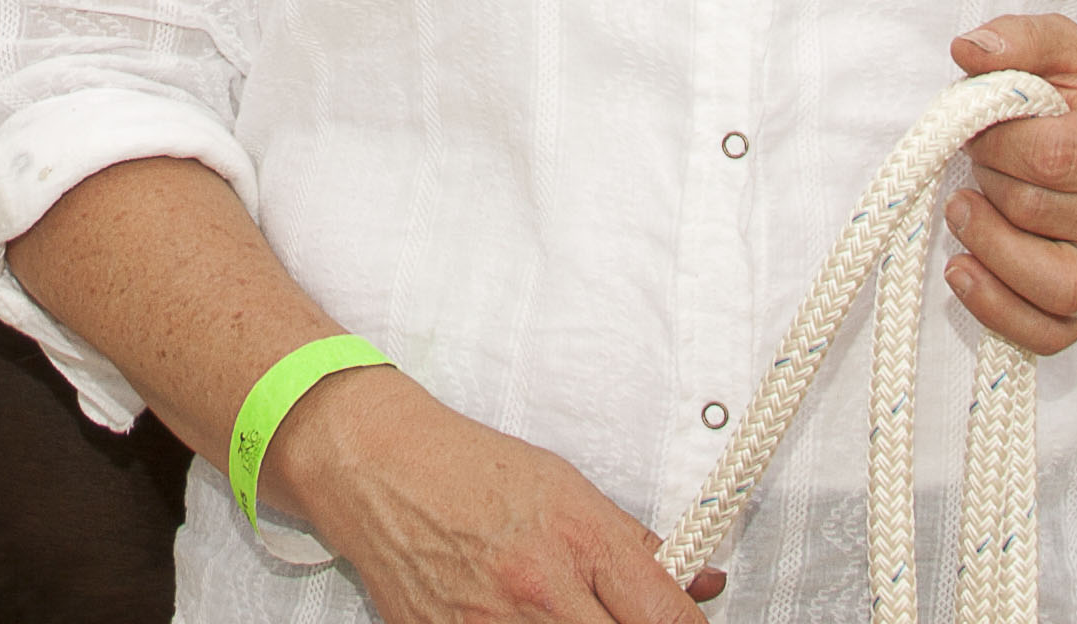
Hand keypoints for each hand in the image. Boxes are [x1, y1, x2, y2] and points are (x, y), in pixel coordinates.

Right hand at [274, 370, 723, 620]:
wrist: (377, 467)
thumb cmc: (472, 470)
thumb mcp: (567, 487)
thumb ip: (633, 546)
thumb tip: (699, 585)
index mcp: (579, 542)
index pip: (667, 617)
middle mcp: (539, 593)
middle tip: (626, 619)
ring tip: (566, 614)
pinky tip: (517, 617)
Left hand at [939, 13, 1076, 355]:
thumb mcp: (1068, 48)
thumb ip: (1019, 39)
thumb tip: (968, 50)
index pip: (1051, 155)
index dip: (995, 141)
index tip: (979, 125)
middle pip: (1040, 213)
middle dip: (989, 182)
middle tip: (977, 159)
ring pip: (1054, 284)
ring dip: (989, 249)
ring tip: (961, 212)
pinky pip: (1055, 333)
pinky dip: (1002, 313)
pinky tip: (965, 273)